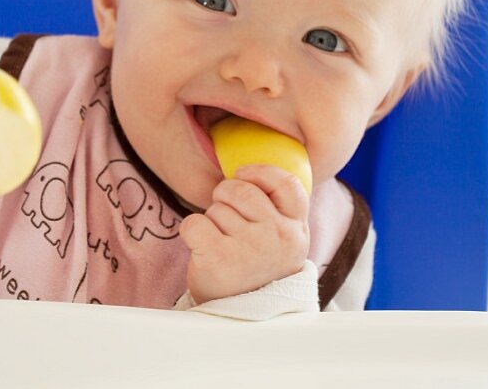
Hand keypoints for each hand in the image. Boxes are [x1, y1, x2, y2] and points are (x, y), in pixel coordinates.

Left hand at [179, 165, 309, 304]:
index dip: (261, 172)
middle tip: (226, 218)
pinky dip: (191, 232)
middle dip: (225, 196)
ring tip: (221, 243)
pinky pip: (193, 222)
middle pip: (241, 189)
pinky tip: (202, 249)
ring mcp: (250, 248)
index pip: (287, 183)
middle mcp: (277, 236)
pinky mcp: (219, 257)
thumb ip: (277, 209)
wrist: (241, 317)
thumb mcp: (282, 241)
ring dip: (212, 220)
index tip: (244, 176)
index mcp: (296, 230)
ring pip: (216, 207)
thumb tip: (249, 171)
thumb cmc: (257, 268)